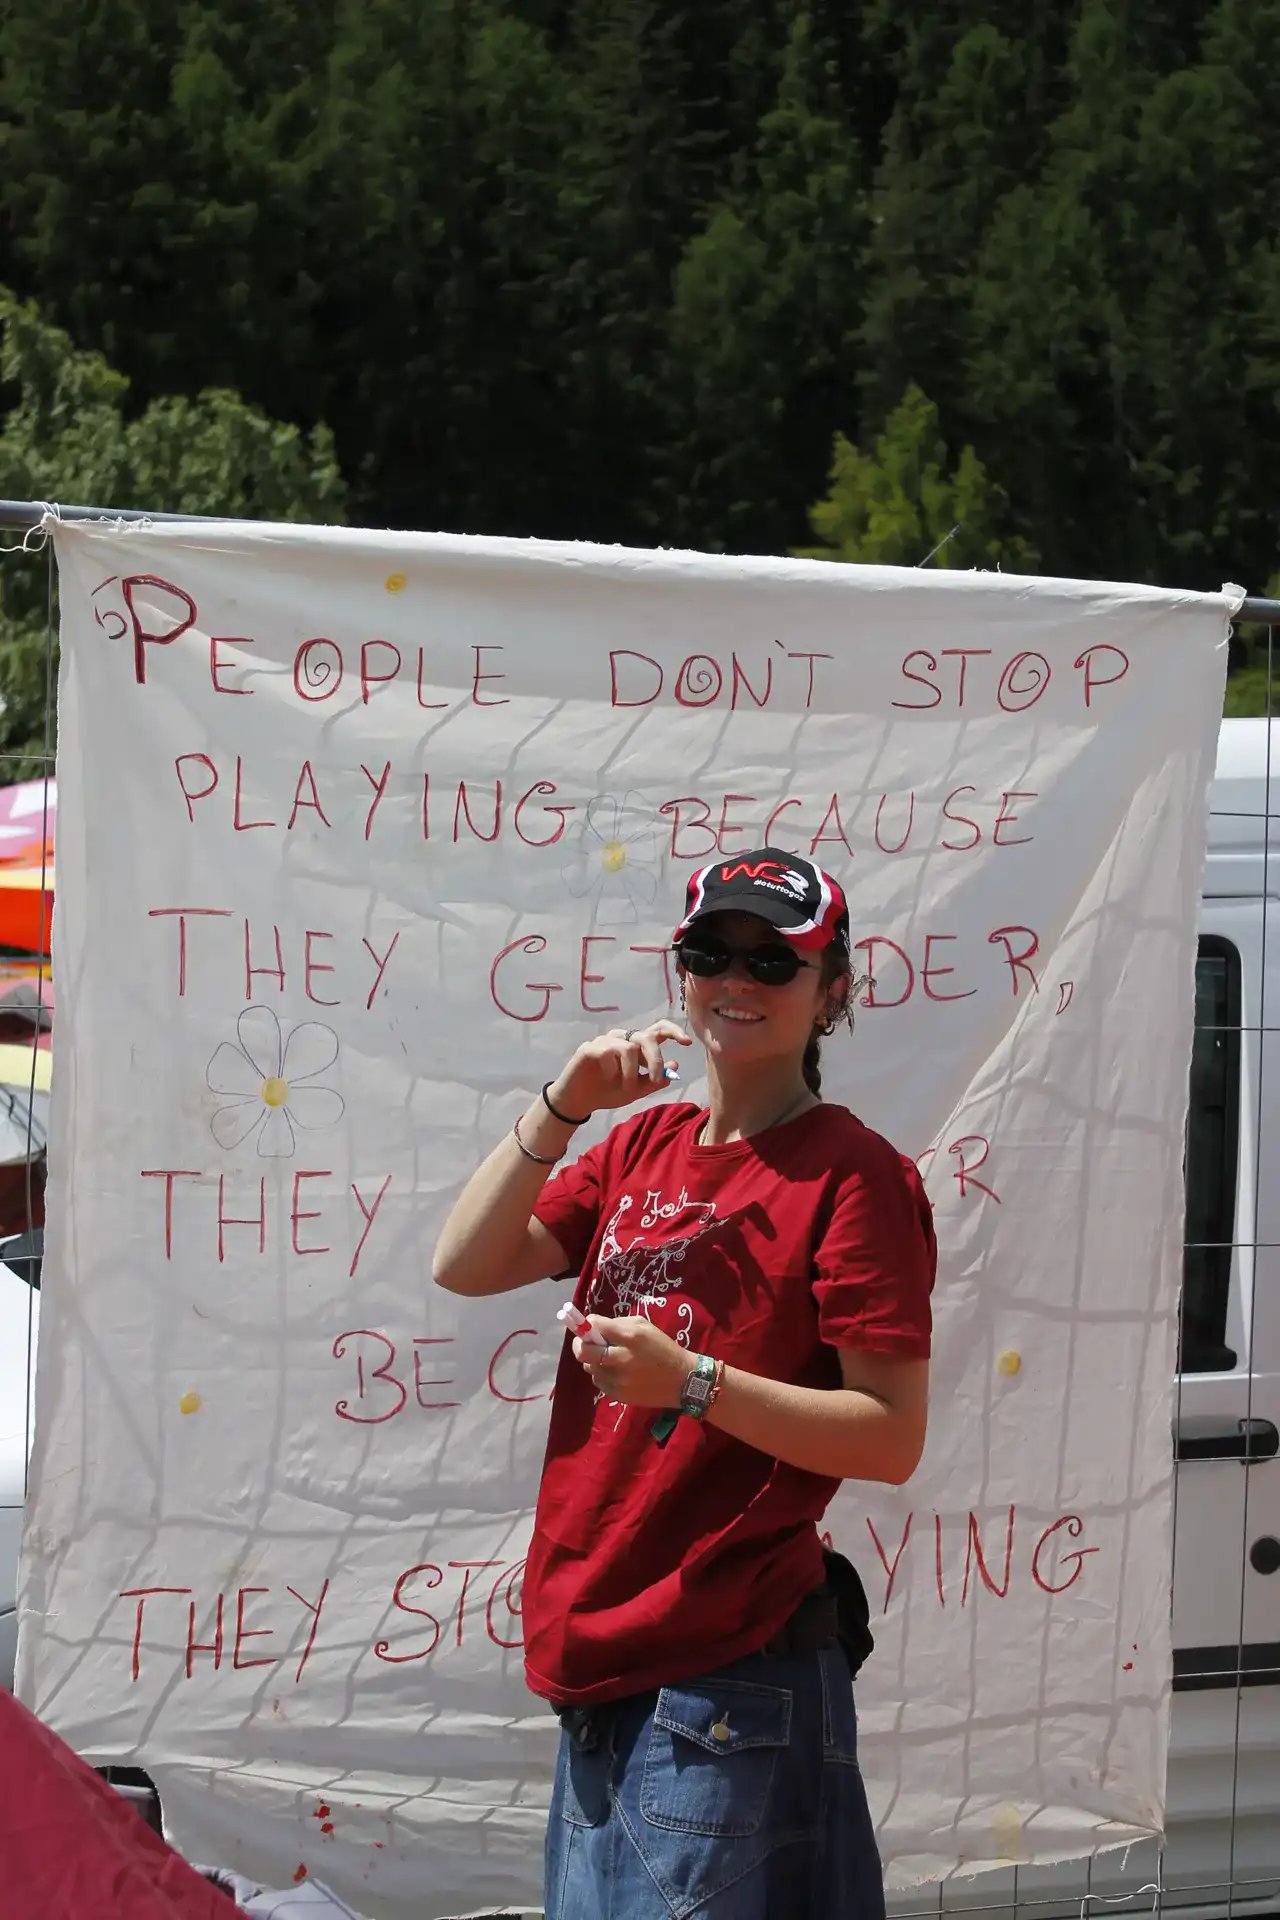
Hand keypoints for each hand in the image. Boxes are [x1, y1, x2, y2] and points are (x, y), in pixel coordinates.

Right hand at [549, 1021, 691, 1119]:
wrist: (579, 1102)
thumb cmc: (608, 1092)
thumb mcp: (636, 1090)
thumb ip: (655, 1080)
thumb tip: (675, 1065)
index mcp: (636, 1046)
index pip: (657, 1030)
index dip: (673, 1031)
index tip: (687, 1042)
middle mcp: (622, 1039)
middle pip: (646, 1037)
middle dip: (655, 1060)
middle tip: (655, 1080)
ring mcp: (605, 1041)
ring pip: (629, 1048)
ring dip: (631, 1072)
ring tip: (625, 1087)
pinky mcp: (590, 1047)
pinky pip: (609, 1053)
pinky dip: (612, 1069)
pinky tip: (605, 1076)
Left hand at [573, 1314, 694, 1408]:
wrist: (682, 1380)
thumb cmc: (663, 1349)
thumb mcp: (645, 1327)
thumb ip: (619, 1324)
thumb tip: (594, 1326)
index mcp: (631, 1337)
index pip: (595, 1326)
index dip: (588, 1324)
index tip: (590, 1325)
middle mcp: (622, 1358)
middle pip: (583, 1351)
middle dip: (580, 1344)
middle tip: (586, 1342)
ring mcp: (619, 1380)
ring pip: (589, 1367)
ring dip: (593, 1360)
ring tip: (607, 1359)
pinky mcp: (619, 1395)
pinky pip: (598, 1382)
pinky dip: (602, 1375)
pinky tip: (616, 1372)